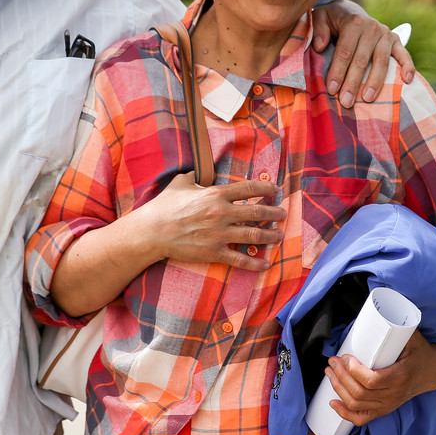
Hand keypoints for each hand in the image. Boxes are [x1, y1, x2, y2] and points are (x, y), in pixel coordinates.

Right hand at [50, 175, 285, 317]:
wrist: (153, 231)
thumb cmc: (164, 206)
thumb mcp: (180, 183)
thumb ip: (193, 176)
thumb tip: (197, 171)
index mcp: (216, 194)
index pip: (249, 189)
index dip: (266, 188)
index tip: (275, 189)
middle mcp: (222, 213)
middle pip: (257, 212)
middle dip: (274, 213)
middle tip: (282, 214)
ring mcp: (220, 234)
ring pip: (254, 235)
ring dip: (270, 235)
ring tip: (278, 235)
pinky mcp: (214, 252)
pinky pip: (240, 259)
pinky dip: (255, 262)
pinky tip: (266, 263)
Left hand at [311, 0, 415, 106]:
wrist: (350, 10)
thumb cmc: (333, 20)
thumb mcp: (321, 17)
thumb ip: (318, 30)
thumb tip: (319, 47)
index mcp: (353, 22)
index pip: (345, 51)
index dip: (338, 71)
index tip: (332, 89)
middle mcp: (371, 28)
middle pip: (362, 60)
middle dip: (353, 83)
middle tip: (346, 102)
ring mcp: (386, 34)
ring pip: (381, 61)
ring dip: (375, 82)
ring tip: (367, 99)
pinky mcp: (396, 40)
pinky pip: (404, 54)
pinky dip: (408, 67)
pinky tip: (406, 81)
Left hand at [326, 328, 435, 425]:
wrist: (434, 370)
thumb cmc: (421, 351)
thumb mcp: (413, 335)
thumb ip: (398, 323)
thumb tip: (379, 304)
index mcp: (401, 376)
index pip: (372, 380)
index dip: (353, 371)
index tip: (345, 356)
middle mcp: (394, 395)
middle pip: (360, 393)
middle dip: (341, 377)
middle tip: (332, 361)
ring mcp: (389, 404)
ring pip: (358, 404)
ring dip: (339, 390)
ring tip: (329, 373)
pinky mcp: (384, 409)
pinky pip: (362, 418)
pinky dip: (346, 413)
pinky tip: (333, 403)